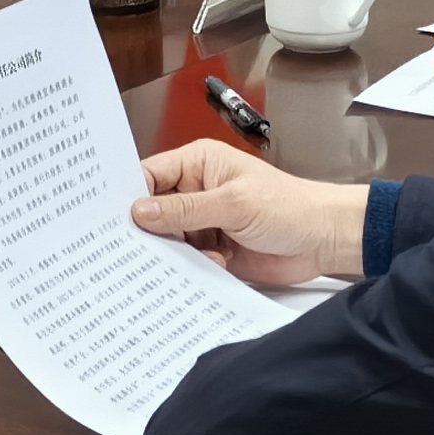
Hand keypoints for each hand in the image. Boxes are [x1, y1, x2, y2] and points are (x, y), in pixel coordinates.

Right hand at [131, 139, 370, 289]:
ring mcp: (204, 224)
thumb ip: (186, 209)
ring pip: (168, 240)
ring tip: (180, 259)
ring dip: (172, 253)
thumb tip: (140, 211)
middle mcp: (196, 192)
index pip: (151, 176)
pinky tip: (207, 268)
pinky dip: (189, 269)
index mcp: (198, 166)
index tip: (109, 218)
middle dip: (149, 230)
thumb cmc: (289, 207)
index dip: (130, 195)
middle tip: (133, 249)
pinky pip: (187, 262)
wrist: (324, 240)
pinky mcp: (212, 252)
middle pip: (154, 212)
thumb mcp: (234, 204)